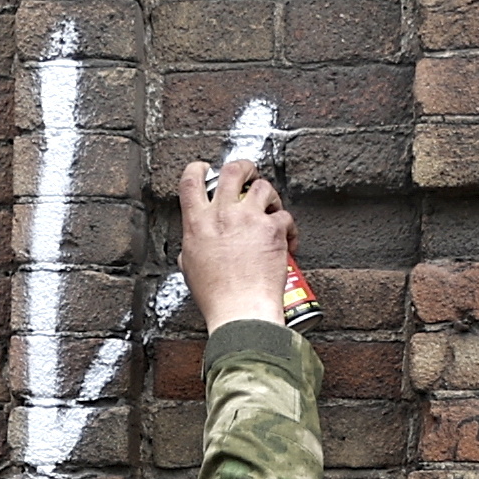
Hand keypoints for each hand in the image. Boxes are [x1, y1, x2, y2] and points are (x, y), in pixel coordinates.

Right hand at [178, 157, 294, 331]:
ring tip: (270, 210)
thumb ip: (193, 247)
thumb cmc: (217, 296)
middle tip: (249, 176)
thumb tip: (196, 244)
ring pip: (263, 187)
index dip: (198, 169)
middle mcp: (222, 215)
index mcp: (197, 224)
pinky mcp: (273, 228)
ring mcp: (249, 219)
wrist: (241, 310)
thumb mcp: (190, 268)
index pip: (191, 182)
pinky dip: (288, 227)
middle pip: (233, 170)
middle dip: (244, 168)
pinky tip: (286, 240)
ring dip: (269, 196)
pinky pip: (285, 216)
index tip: (206, 169)